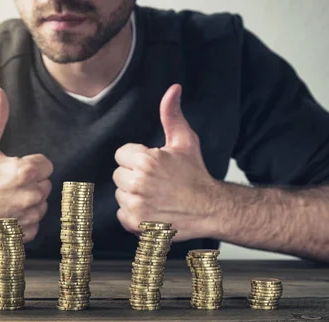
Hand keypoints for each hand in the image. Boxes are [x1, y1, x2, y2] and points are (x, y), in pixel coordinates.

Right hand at [0, 87, 52, 248]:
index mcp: (24, 171)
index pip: (45, 165)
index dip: (30, 165)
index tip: (13, 169)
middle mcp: (29, 195)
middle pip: (44, 186)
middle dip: (29, 184)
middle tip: (6, 185)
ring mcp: (26, 217)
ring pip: (40, 206)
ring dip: (27, 203)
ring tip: (5, 200)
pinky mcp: (21, 235)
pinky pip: (33, 226)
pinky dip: (23, 223)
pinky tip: (5, 216)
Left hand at [113, 84, 221, 241]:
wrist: (210, 208)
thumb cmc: (196, 174)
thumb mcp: (185, 141)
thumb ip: (171, 115)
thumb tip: (173, 89)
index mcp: (146, 161)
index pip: (121, 154)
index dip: (136, 158)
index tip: (153, 165)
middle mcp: (138, 184)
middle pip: (118, 174)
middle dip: (133, 175)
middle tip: (155, 181)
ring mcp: (136, 206)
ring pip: (120, 194)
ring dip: (133, 195)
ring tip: (155, 195)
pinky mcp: (136, 224)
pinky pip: (121, 214)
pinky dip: (133, 214)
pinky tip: (151, 209)